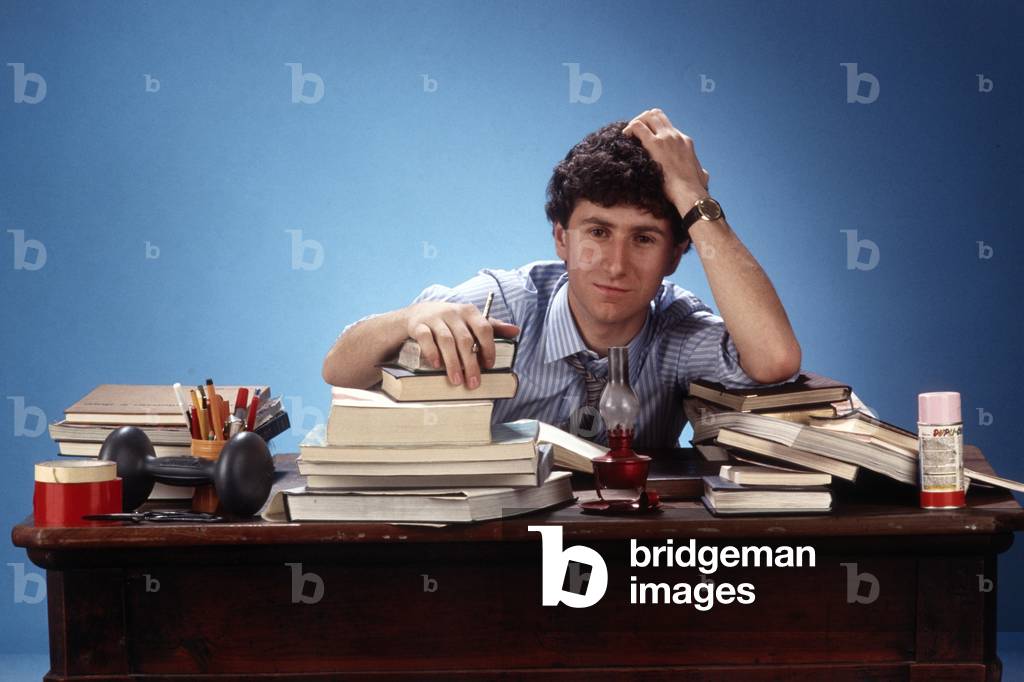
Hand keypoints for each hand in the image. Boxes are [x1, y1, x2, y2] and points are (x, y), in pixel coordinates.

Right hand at [403, 301, 519, 387]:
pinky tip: (437, 365)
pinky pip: (426, 338)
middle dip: (470, 364)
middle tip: (473, 383)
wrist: (418, 314)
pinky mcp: (418, 325)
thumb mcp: (470, 321)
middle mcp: (453, 313)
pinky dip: (432, 352)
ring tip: (456, 381)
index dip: (488, 348)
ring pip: (446, 341)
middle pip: (465, 339)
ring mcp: (435, 318)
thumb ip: (493, 327)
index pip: (484, 328)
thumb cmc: (451, 321)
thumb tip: (516, 330)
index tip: (489, 366)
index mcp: (469, 312)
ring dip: (453, 363)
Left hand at [623, 108, 710, 208]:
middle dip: (643, 120)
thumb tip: (703, 175)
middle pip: (656, 115)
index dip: (652, 128)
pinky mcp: (656, 144)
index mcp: (684, 141)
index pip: (666, 125)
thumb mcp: (701, 175)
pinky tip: (625, 138)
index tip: (644, 139)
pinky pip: (638, 126)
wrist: (688, 191)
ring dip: (635, 122)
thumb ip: (700, 172)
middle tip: (633, 133)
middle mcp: (675, 135)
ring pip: (647, 116)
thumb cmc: (692, 188)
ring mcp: (666, 138)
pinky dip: (630, 129)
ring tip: (628, 135)